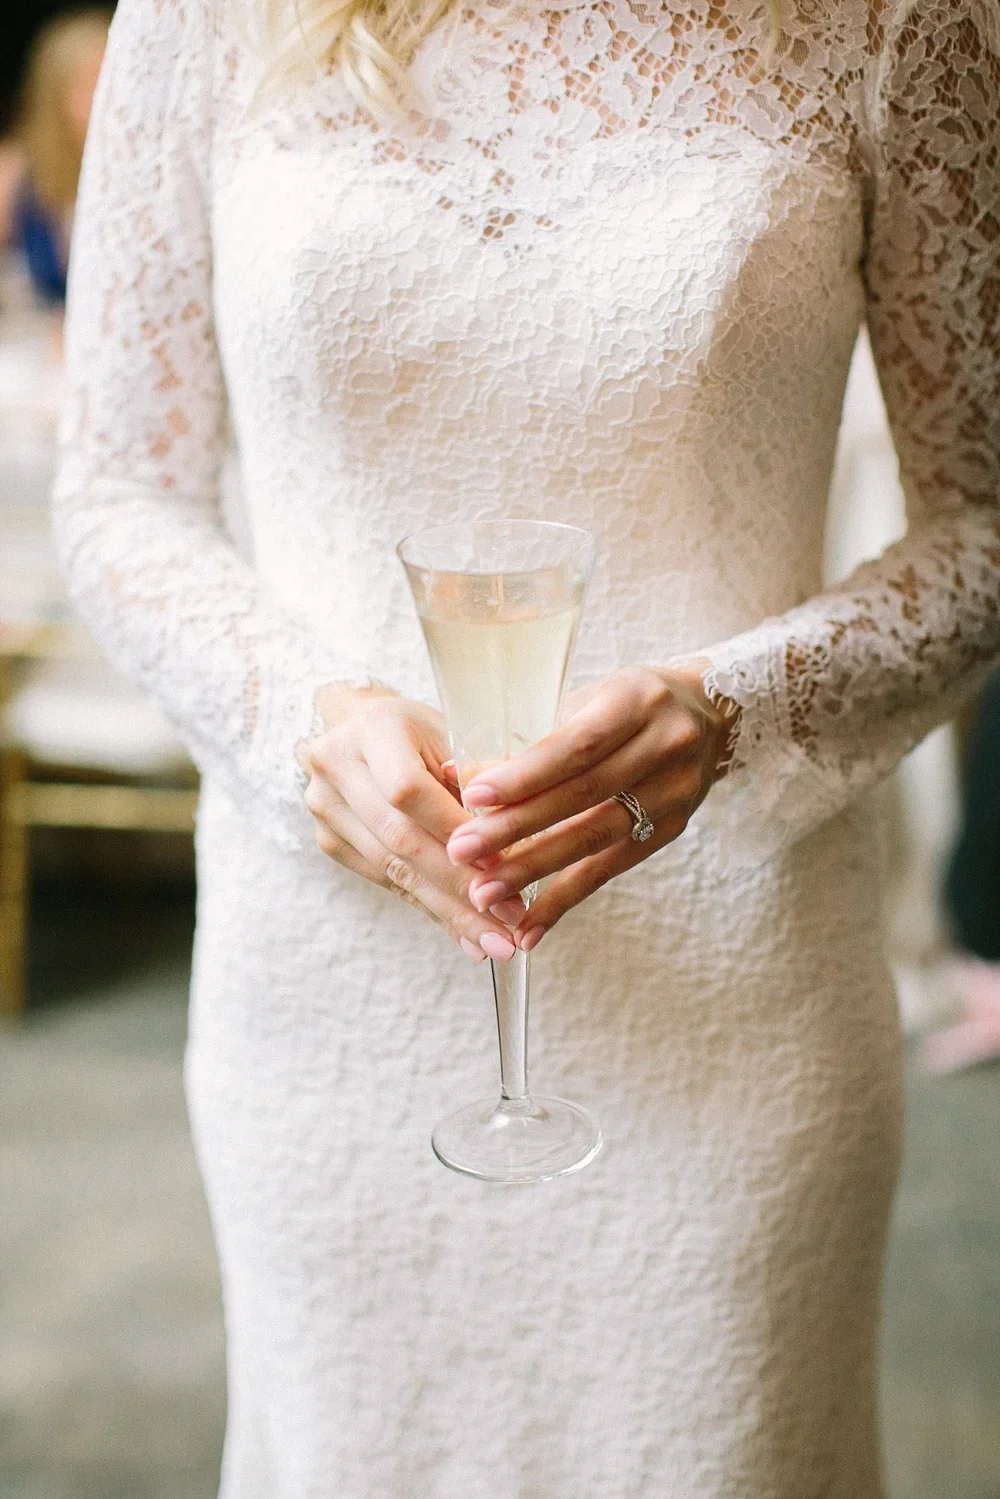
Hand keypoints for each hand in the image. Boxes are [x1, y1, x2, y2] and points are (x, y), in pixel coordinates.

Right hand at [299, 684, 526, 962]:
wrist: (361, 726)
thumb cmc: (423, 729)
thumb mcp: (456, 734)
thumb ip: (480, 781)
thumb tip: (516, 843)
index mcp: (372, 728)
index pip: (409, 791)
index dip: (454, 833)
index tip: (501, 869)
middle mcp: (337, 767)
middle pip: (400, 839)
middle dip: (458, 888)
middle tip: (507, 926)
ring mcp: (327, 808)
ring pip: (393, 870)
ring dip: (448, 911)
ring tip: (493, 942)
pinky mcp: (331, 842)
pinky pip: (388, 883)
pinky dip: (431, 909)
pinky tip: (466, 935)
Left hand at [444, 663, 735, 950]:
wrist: (711, 712)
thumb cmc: (627, 703)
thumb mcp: (586, 701)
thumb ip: (530, 741)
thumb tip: (457, 776)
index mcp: (636, 702)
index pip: (576, 745)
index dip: (524, 775)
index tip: (472, 799)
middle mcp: (663, 747)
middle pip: (583, 796)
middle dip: (517, 829)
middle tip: (463, 853)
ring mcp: (674, 793)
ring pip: (597, 839)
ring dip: (535, 872)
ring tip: (485, 894)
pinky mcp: (673, 830)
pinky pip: (611, 870)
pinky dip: (565, 900)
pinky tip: (529, 927)